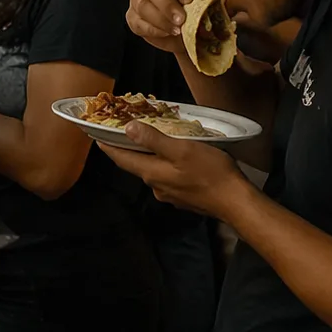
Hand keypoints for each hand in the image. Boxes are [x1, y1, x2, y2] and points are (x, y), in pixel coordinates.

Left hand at [97, 121, 251, 217]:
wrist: (235, 202)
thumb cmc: (211, 173)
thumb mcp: (181, 149)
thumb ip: (154, 139)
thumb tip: (128, 129)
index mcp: (151, 173)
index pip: (121, 158)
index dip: (108, 146)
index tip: (96, 135)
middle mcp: (156, 185)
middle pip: (135, 164)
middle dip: (127, 149)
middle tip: (122, 132)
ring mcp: (170, 193)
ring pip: (151, 171)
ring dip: (146, 156)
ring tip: (148, 139)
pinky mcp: (183, 197)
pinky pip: (166, 177)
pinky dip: (163, 164)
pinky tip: (172, 157)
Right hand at [127, 0, 196, 55]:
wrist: (187, 34)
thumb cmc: (195, 11)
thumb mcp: (201, 0)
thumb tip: (210, 3)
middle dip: (167, 3)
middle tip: (181, 18)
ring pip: (143, 5)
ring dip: (161, 19)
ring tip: (177, 30)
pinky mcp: (132, 16)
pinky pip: (138, 22)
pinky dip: (153, 30)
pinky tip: (166, 33)